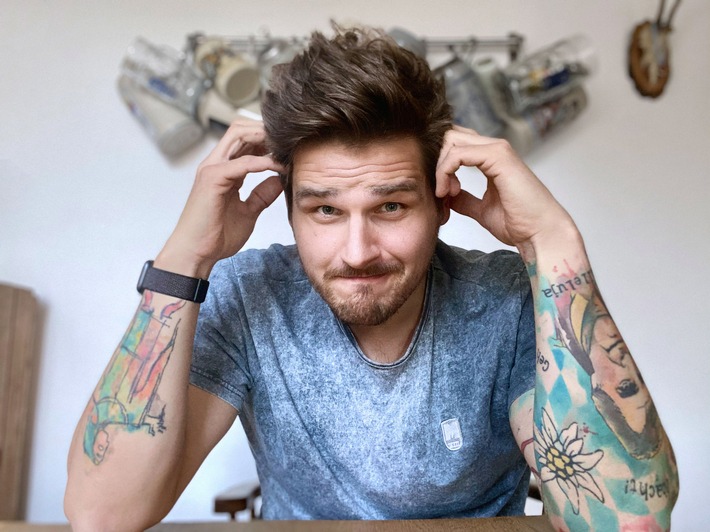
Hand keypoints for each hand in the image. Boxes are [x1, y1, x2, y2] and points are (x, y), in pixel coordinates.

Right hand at [157, 118, 284, 276]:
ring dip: (265, 139)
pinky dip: (263, 162)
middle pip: (241, 128)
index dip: (267, 138)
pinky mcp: (212, 179)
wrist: (196, 254)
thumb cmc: (216, 236)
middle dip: (267, 130)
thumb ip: (261, 195)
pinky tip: (279, 167)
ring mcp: (212, 169)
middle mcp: (216, 164)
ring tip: (286, 149)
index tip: (289, 148)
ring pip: (239, 135)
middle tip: (290, 142)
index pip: (244, 139)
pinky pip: (242, 163)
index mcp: (224, 170)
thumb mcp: (248, 212)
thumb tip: (279, 180)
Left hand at [435, 126, 577, 253]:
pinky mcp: (498, 156)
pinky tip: (449, 192)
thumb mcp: (482, 210)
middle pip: (450, 137)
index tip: (442, 193)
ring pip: (451, 140)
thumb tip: (447, 196)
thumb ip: (465, 199)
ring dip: (440, 168)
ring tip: (446, 193)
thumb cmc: (519, 223)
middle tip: (441, 191)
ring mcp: (498, 149)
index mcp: (492, 158)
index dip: (440, 164)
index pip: (456, 143)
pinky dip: (445, 171)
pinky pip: (457, 153)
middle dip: (436, 162)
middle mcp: (495, 148)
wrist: (540, 233)